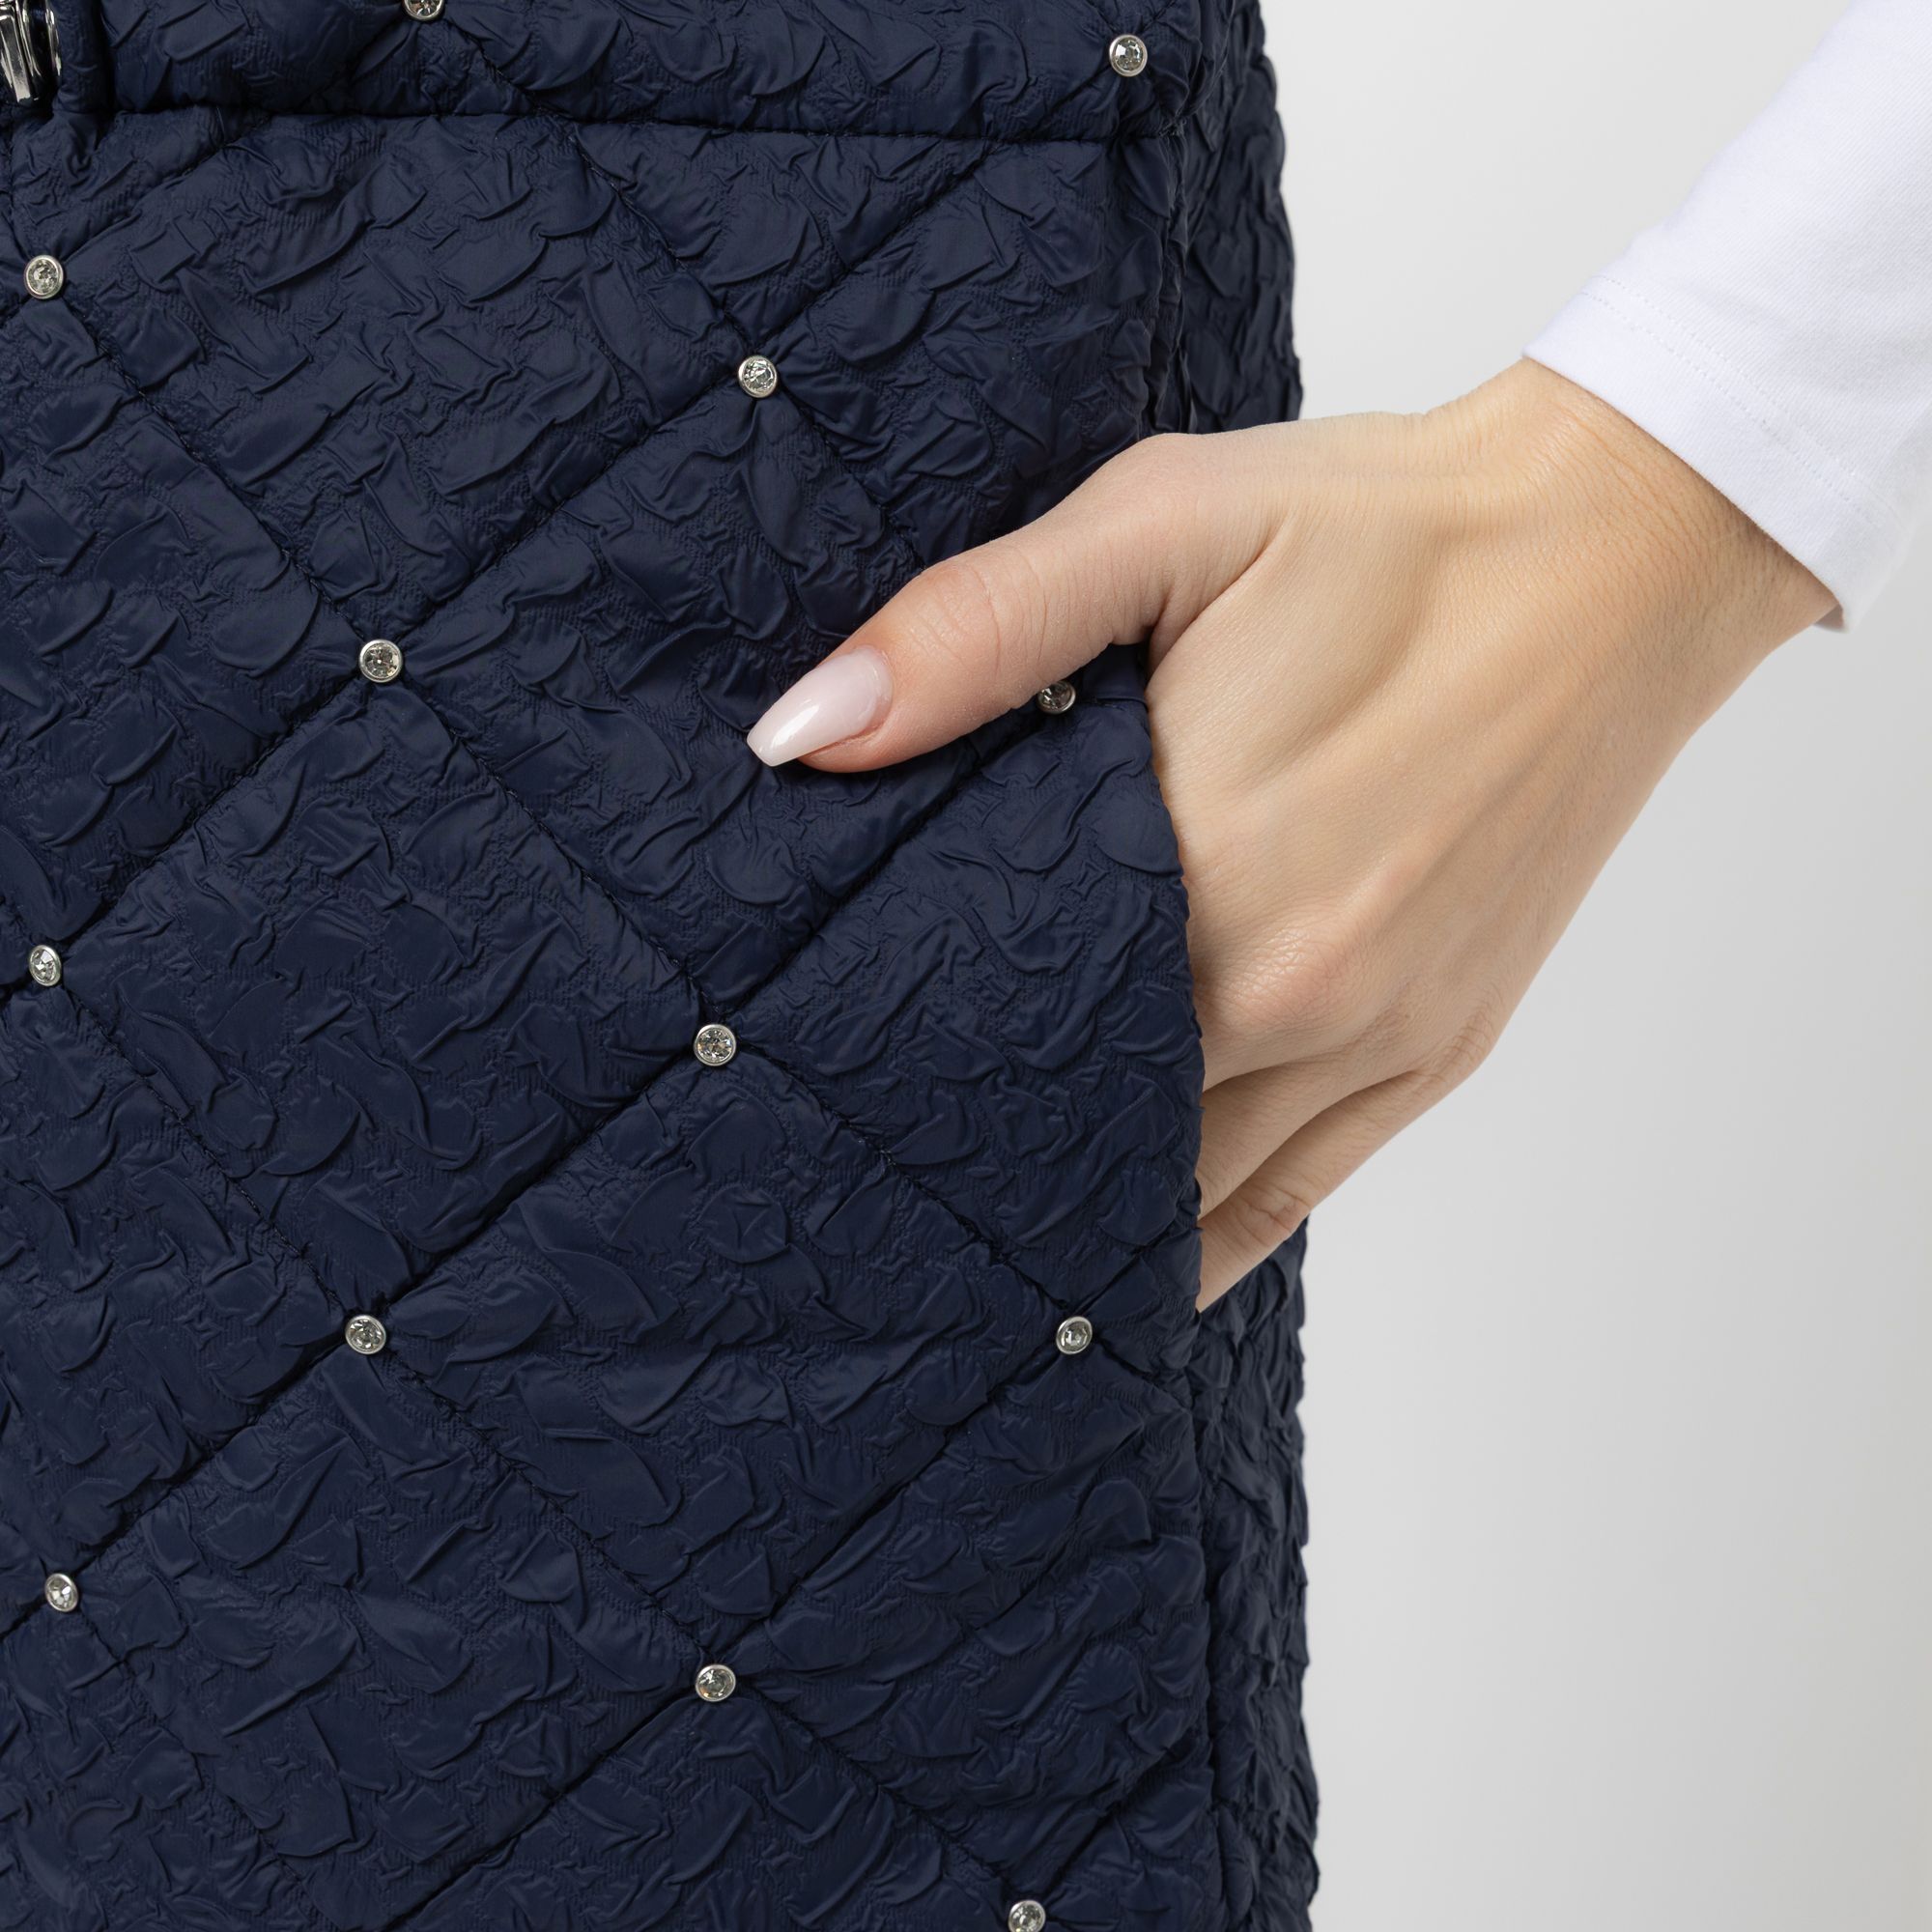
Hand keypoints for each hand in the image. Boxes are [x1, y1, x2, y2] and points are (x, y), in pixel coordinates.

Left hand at [746, 361, 1831, 1305]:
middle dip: (982, 1130)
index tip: (829, 1070)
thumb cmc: (1385, 530)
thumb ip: (975, 632)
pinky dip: (1201, 1234)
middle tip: (874, 1151)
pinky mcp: (1439, 1050)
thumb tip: (803, 734)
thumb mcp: (1159, 524)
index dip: (904, 1053)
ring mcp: (1374, 1038)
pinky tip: (1127, 1260)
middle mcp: (1290, 993)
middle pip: (1084, 1118)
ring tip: (975, 1221)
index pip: (999, 1022)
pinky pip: (1291, 1196)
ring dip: (1084, 1198)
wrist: (1615, 551)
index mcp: (1203, 873)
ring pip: (1183, 1186)